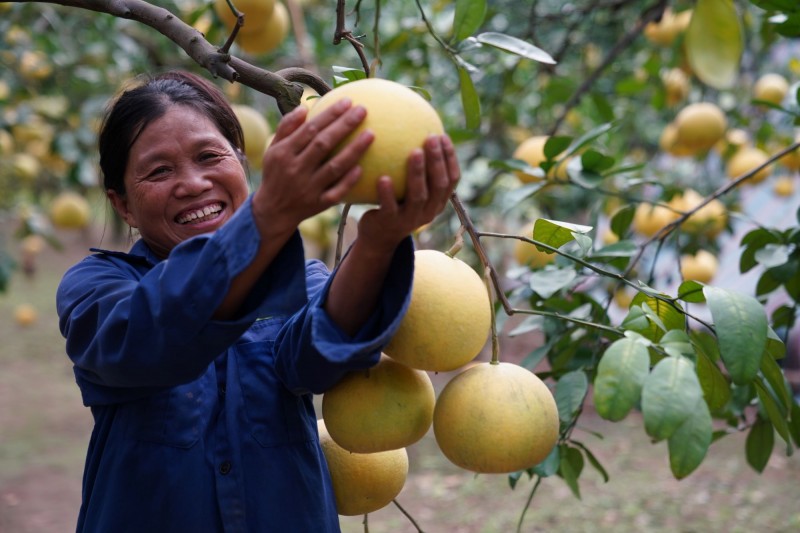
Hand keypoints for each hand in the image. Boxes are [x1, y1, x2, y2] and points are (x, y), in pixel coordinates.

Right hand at [251, 99, 373, 233]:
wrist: (273, 211)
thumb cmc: (276, 174)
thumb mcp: (273, 150)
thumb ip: (286, 128)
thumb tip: (304, 107)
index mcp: (284, 153)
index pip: (310, 129)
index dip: (329, 114)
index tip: (348, 101)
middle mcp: (296, 169)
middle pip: (323, 144)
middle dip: (344, 125)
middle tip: (363, 110)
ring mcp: (309, 188)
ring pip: (334, 167)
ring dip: (354, 150)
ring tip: (371, 134)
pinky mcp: (319, 204)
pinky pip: (337, 191)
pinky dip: (349, 180)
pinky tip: (362, 168)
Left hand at [356, 134, 460, 252]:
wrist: (379, 236)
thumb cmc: (395, 204)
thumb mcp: (410, 189)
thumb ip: (417, 169)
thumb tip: (415, 130)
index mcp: (438, 202)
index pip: (452, 179)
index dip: (450, 158)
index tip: (443, 136)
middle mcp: (429, 212)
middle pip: (438, 185)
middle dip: (437, 160)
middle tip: (430, 138)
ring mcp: (410, 219)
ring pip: (419, 196)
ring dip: (417, 173)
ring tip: (414, 152)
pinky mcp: (391, 223)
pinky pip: (390, 207)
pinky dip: (388, 193)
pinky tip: (383, 177)